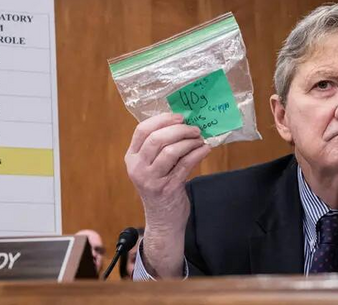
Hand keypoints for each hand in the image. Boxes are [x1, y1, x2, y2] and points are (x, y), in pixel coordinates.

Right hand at [124, 113, 208, 277]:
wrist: (162, 220)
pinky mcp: (168, 188)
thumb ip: (158, 147)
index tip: (179, 117)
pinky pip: (185, 165)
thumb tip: (181, 123)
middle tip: (193, 128)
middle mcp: (138, 168)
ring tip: (200, 139)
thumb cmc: (159, 187)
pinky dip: (198, 153)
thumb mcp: (150, 166)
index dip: (161, 120)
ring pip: (171, 151)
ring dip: (189, 141)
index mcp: (131, 157)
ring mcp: (152, 179)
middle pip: (156, 139)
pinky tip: (205, 149)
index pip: (142, 130)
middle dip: (178, 130)